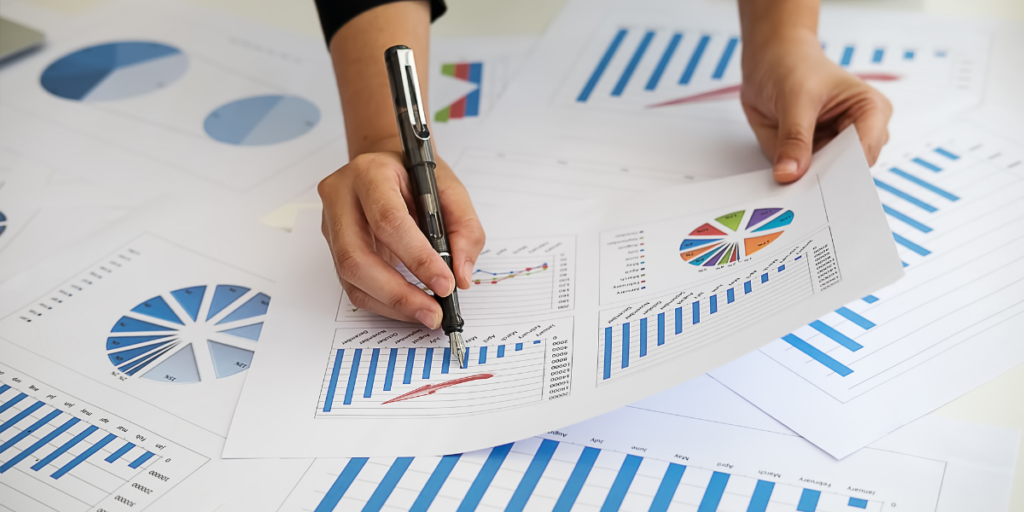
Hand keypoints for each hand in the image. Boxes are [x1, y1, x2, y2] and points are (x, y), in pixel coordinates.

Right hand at [318, 149, 484, 327]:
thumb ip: (464, 229)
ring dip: (391, 303)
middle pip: (357, 256)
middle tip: (432, 312)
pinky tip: (409, 307)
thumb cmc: (415, 175)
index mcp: (369, 173)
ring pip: (351, 277)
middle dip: (398, 292)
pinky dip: (383, 302)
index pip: (388, 221)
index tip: (445, 283)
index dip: (417, 257)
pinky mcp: (334, 247)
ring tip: (425, 314)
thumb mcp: (449, 189)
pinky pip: (353, 285)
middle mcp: (341, 198)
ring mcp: (332, 224)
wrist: (385, 165)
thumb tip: (460, 276)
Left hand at [740, 31, 892, 182]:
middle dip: (824, 181)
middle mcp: (859, 133)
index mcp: (871, 110)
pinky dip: (794, 180)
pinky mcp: (814, 156)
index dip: (843, 172)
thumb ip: (793, 138)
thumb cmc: (792, 64)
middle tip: (799, 186)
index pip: (865, 152)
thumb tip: (788, 173)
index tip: (821, 184)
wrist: (771, 58)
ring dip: (807, 183)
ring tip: (789, 182)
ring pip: (827, 180)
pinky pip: (806, 178)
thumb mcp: (793, 97)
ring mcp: (836, 147)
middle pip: (849, 171)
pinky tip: (782, 177)